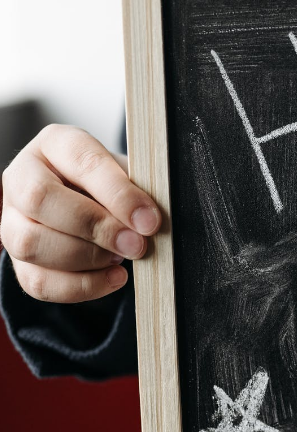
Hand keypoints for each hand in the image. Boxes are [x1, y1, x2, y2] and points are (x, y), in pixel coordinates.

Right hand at [0, 125, 159, 302]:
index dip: (118, 193)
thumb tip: (148, 222)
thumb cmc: (115, 186)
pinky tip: (113, 278)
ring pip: (30, 243)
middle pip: (40, 200)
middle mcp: (23, 177)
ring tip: (120, 258)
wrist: (98, 204)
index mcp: (57, 144)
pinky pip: (37, 281)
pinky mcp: (16, 258)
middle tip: (136, 245)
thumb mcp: (131, 175)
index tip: (149, 221)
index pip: (81, 161)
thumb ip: (138, 191)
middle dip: (96, 228)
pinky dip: (80, 287)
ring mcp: (11, 219)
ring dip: (85, 258)